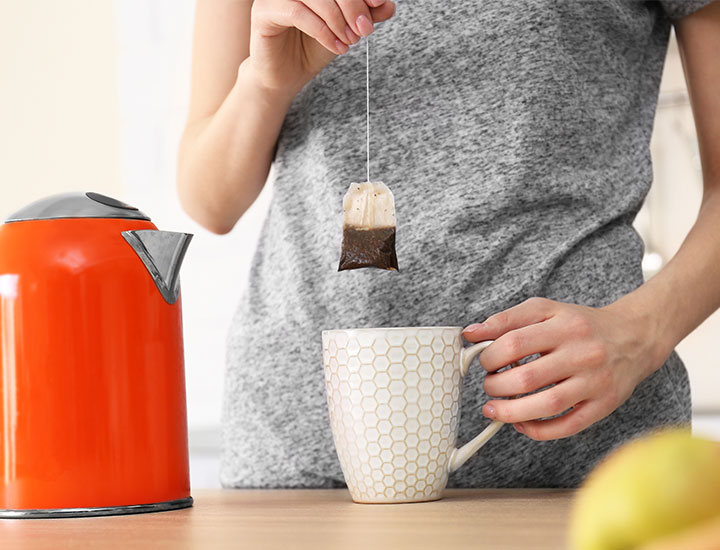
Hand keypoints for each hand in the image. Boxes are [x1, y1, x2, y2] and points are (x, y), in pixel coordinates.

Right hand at [247, 0, 395, 95]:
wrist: (287, 77)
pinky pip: (296, 13)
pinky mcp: (263, 12)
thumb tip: (388, 5)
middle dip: (352, 5)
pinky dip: (322, 31)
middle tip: (364, 30)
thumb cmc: (313, 48)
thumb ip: (365, 15)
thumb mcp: (346, 30)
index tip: (377, 4)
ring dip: (337, 19)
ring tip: (349, 41)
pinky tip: (336, 47)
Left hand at [462, 297, 667, 440]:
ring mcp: (595, 381)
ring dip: (511, 412)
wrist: (634, 337)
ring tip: (495, 409)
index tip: (483, 362)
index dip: (489, 356)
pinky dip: (538, 430)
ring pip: (546, 405)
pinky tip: (521, 423)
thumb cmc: (581, 325)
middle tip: (489, 385)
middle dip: (496, 386)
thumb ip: (507, 319)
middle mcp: (582, 353)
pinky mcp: (604, 405)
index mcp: (564, 325)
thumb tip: (470, 333)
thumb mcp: (546, 310)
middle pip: (527, 377)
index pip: (515, 342)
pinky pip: (567, 426)